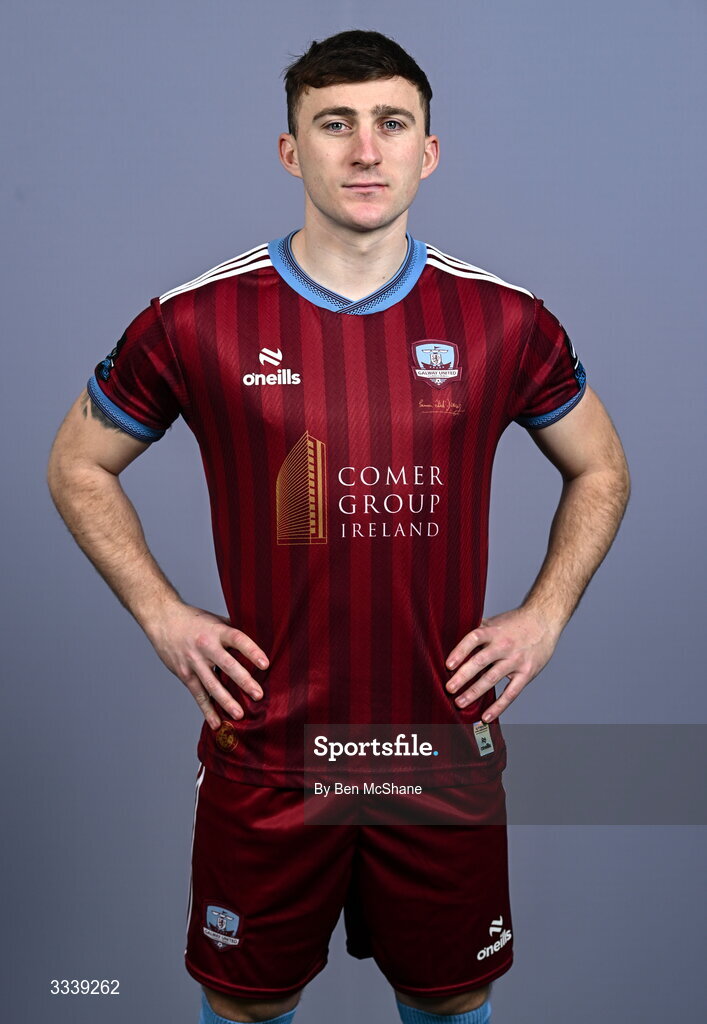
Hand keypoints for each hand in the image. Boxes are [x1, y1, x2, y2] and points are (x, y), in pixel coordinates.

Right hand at [144, 602, 268, 729]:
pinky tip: (216, 723)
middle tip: (258, 695)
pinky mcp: (185, 674)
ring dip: (226, 701)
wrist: (163, 619)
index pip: (238, 640)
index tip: (265, 664)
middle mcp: (206, 646)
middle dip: (244, 681)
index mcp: (217, 631)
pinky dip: (207, 710)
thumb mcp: (215, 619)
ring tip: (240, 714)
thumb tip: (259, 639)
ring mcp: (194, 662)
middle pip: (227, 665)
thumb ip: (233, 630)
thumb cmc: (194, 620)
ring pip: (212, 684)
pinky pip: (198, 694)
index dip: (252, 651)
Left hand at [444, 607, 560, 722]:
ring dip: (474, 692)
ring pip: (492, 679)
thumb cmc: (515, 623)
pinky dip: (498, 706)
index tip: (448, 665)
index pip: (474, 639)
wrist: (544, 620)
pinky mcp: (526, 673)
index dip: (460, 651)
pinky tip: (486, 716)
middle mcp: (504, 645)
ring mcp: (516, 660)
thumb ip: (476, 629)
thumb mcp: (495, 621)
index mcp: (493, 631)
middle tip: (449, 688)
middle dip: (463, 676)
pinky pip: (511, 693)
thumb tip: (451, 634)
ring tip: (459, 703)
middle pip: (480, 661)